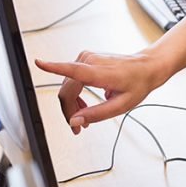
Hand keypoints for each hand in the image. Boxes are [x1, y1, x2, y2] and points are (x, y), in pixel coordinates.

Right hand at [34, 51, 170, 133]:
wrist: (147, 67)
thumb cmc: (138, 83)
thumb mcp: (122, 105)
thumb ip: (97, 114)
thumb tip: (74, 121)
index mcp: (101, 72)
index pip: (73, 70)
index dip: (53, 68)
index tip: (38, 63)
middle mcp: (90, 61)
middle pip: (66, 90)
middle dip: (68, 111)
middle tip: (78, 128)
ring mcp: (87, 58)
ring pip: (67, 87)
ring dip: (72, 105)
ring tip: (84, 118)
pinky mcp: (85, 59)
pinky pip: (71, 80)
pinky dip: (75, 95)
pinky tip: (83, 106)